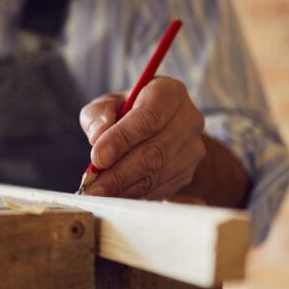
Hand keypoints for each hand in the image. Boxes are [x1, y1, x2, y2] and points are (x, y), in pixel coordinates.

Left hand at [78, 77, 205, 200]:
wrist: (161, 132)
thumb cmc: (128, 114)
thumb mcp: (109, 105)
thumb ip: (98, 114)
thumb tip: (97, 134)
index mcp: (169, 92)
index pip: (148, 117)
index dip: (122, 139)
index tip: (98, 158)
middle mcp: (189, 118)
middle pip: (155, 150)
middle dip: (120, 172)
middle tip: (94, 186)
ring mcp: (193, 148)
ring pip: (158, 173)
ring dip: (126, 187)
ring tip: (101, 194)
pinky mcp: (190, 172)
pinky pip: (161, 188)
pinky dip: (136, 195)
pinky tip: (117, 196)